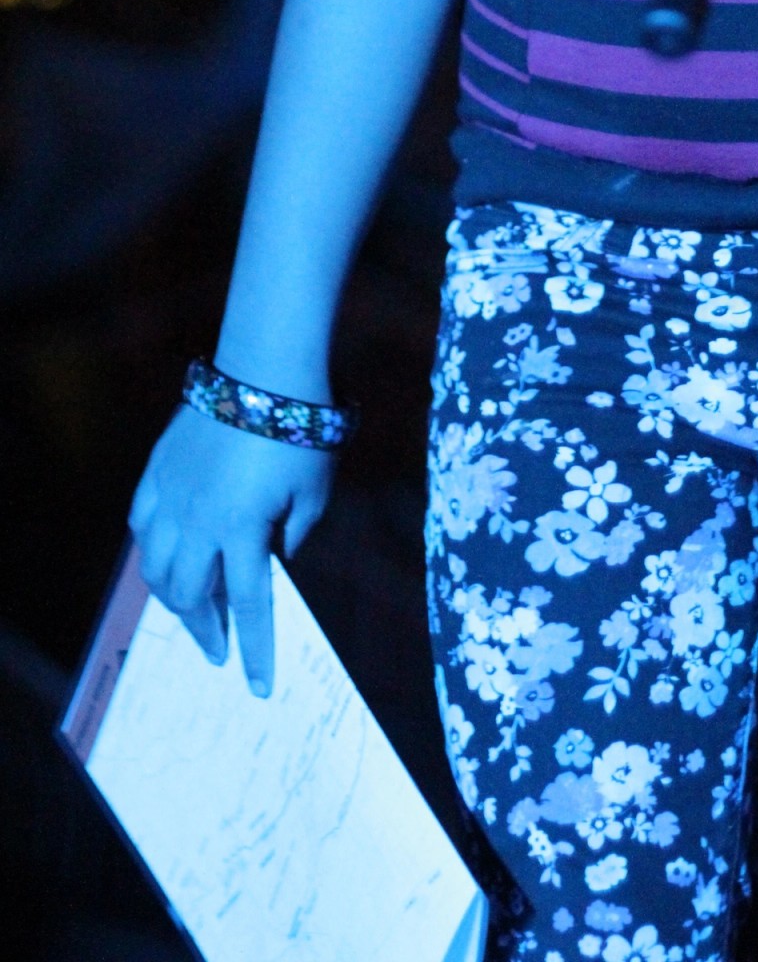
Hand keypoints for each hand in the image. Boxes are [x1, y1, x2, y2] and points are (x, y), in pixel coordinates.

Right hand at [129, 403, 334, 695]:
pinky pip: (141, 523)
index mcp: (243, 532)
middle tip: (217, 649)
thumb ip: (294, 536)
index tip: (259, 687)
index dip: (256, 650)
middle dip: (205, 630)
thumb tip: (274, 563)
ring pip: (155, 566)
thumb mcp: (315, 492)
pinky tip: (162, 555)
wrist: (266, 370)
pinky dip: (149, 547)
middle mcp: (199, 522)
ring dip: (172, 596)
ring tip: (189, 609)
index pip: (250, 608)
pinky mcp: (158, 471)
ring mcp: (172, 496)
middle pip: (191, 595)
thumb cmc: (304, 432)